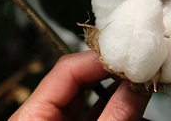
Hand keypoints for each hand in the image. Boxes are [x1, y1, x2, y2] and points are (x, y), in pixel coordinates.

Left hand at [8, 50, 150, 120]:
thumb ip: (116, 116)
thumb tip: (139, 86)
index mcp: (30, 116)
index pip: (66, 69)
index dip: (99, 59)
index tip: (127, 56)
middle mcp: (40, 115)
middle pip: (77, 78)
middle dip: (109, 71)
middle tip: (136, 65)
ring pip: (86, 95)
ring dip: (114, 87)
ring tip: (138, 79)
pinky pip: (91, 112)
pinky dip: (112, 105)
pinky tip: (130, 98)